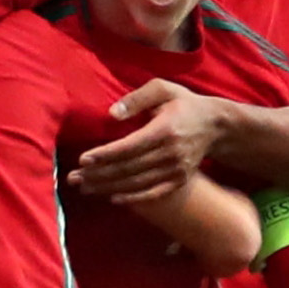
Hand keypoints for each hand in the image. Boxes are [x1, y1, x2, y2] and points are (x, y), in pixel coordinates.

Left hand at [70, 81, 224, 203]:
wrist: (215, 125)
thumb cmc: (183, 103)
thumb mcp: (163, 89)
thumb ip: (136, 98)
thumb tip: (112, 113)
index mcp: (165, 130)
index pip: (129, 147)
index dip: (105, 155)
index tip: (82, 160)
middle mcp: (171, 153)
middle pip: (128, 168)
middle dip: (98, 175)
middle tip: (73, 179)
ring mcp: (176, 170)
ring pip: (137, 183)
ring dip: (108, 188)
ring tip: (85, 189)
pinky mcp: (179, 181)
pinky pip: (153, 193)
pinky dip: (133, 198)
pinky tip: (113, 198)